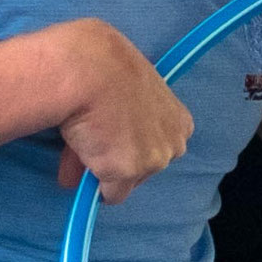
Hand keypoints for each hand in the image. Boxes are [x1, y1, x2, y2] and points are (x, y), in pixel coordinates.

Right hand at [45, 18, 194, 200]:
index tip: (115, 132)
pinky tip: (81, 154)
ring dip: (105, 169)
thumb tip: (102, 148)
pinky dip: (94, 182)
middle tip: (94, 139)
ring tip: (84, 141)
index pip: (160, 146)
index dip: (134, 143)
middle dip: (121, 160)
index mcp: (179, 122)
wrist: (87, 69)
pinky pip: (110, 193)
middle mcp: (173, 145)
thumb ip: (117, 126)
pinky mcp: (127, 173)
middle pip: (146, 168)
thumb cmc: (104, 68)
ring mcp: (152, 161)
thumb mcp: (121, 93)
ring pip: (127, 182)